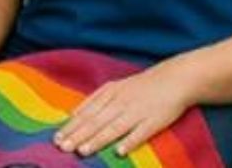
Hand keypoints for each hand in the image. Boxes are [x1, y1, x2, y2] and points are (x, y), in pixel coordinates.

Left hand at [54, 61, 196, 158]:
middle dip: (78, 135)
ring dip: (97, 140)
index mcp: (110, 93)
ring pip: (114, 127)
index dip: (71, 126)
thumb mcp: (115, 87)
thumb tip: (73, 114)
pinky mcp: (155, 120)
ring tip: (83, 151)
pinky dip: (130, 141)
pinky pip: (141, 133)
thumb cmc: (141, 86)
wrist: (174, 79)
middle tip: (63, 147)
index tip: (56, 138)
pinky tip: (119, 152)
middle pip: (96, 121)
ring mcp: (137, 111)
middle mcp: (121, 102)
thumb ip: (94, 100)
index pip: (86, 113)